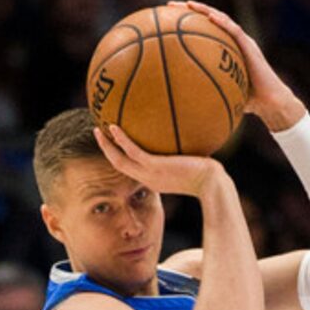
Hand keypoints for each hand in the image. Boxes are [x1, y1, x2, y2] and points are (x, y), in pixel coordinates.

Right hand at [93, 120, 224, 199]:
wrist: (212, 183)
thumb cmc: (207, 174)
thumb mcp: (191, 163)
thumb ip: (182, 153)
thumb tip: (184, 132)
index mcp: (154, 179)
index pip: (132, 168)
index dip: (119, 156)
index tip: (112, 142)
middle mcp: (149, 179)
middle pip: (119, 165)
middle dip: (106, 150)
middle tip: (97, 134)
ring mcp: (150, 174)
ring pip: (119, 161)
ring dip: (106, 146)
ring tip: (97, 130)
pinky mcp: (155, 167)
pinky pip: (132, 151)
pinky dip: (120, 140)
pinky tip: (113, 126)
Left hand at [178, 1, 300, 131]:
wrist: (271, 103)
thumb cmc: (250, 102)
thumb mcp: (224, 93)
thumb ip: (209, 91)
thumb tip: (187, 104)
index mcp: (226, 49)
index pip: (205, 30)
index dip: (187, 22)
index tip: (168, 20)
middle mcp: (233, 41)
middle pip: (209, 18)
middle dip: (189, 10)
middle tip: (169, 7)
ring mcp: (242, 41)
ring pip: (221, 18)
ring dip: (203, 9)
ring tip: (187, 4)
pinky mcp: (250, 46)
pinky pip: (234, 30)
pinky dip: (222, 22)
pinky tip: (210, 16)